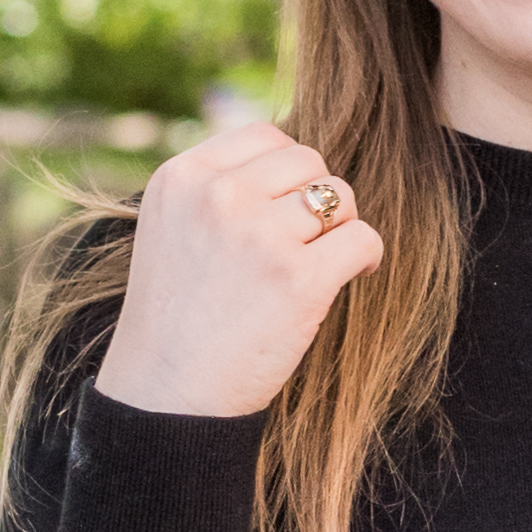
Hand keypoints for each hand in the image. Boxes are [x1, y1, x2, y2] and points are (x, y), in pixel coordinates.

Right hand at [98, 122, 383, 419]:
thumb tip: (290, 163)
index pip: (264, 136)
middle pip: (308, 161)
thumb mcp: (171, 229)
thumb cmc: (176, 320)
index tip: (284, 212)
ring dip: (341, 228)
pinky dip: (367, 257)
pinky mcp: (299, 279)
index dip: (287, 173)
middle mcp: (218, 196)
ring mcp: (259, 235)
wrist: (164, 394)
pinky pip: (363, 238)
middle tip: (308, 242)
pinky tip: (352, 277)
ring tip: (322, 264)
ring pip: (340, 197)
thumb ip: (215, 189)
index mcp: (182, 177)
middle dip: (318, 198)